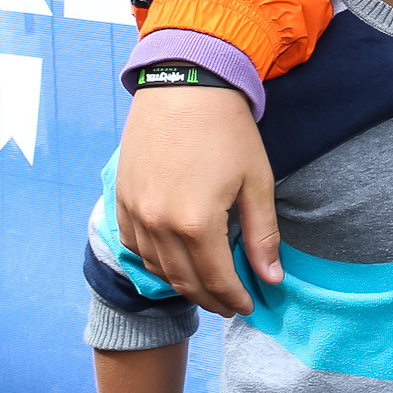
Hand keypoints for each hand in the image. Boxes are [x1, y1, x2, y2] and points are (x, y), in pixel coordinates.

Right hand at [115, 84, 278, 316]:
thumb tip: (271, 277)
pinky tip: (173, 262)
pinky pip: (134, 245)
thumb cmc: (226, 130)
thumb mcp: (256, 182)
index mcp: (195, 223)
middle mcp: (158, 224)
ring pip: (157, 267)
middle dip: (210, 299)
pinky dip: (154, 261)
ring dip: (182, 284)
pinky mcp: (121, 199)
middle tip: (229, 305)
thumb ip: (262, 234)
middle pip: (184, 280)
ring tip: (206, 287)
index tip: (248, 306)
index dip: (234, 298)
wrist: (183, 86)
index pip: (216, 279)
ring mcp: (134, 212)